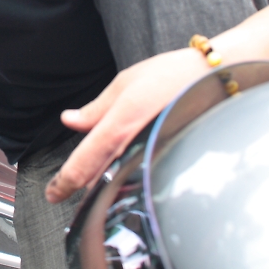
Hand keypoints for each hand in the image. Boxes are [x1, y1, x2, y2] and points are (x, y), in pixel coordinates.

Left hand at [45, 48, 209, 202]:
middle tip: (60, 193)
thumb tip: (70, 120)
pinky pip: (138, 175)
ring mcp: (153, 155)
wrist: (216, 79)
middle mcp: (135, 144)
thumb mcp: (125, 83)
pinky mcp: (166, 158)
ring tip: (84, 188)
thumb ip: (96, 108)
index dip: (64, 182)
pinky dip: (122, 180)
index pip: (84, 162)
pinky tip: (116, 179)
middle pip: (98, 178)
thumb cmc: (172, 76)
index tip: (52, 193)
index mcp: (120, 123)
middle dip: (77, 187)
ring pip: (118, 181)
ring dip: (99, 186)